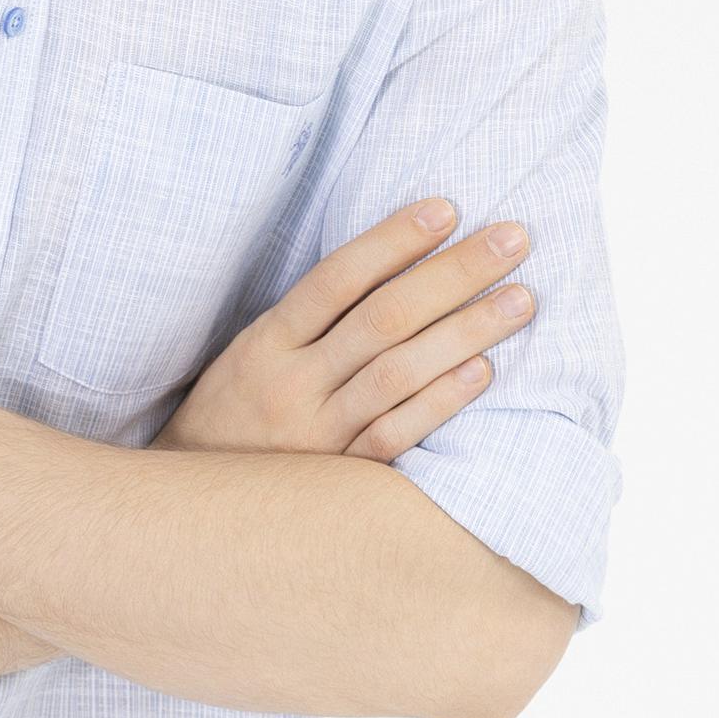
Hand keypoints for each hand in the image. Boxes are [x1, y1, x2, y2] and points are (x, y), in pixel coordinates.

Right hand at [151, 200, 534, 461]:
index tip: (447, 207)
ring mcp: (317, 434)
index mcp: (266, 343)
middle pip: (382, 319)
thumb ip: (313, 320)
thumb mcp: (253, 355)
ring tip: (520, 299)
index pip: (336, 278)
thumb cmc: (237, 415)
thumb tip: (395, 265)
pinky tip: (484, 371)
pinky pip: (396, 435)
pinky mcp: (340, 478)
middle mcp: (292, 383)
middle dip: (452, 274)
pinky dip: (440, 402)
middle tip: (512, 239)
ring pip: (399, 373)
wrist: (198, 510)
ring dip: (465, 331)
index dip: (392, 240)